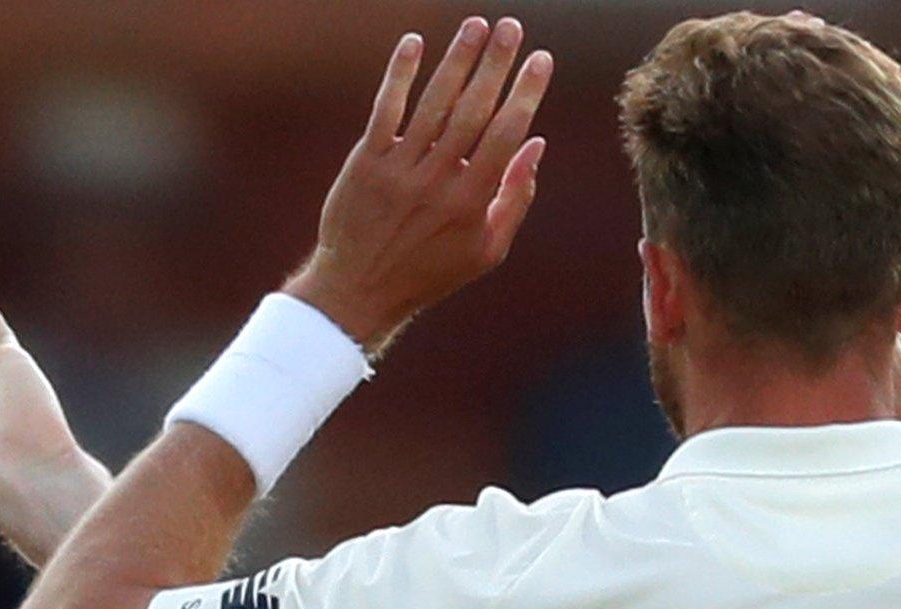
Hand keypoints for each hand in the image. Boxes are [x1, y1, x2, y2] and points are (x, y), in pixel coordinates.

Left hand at [287, 17, 552, 352]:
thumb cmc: (431, 272)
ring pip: (433, 103)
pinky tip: (414, 43)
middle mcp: (437, 180)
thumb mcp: (487, 250)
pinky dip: (400, 75)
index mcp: (472, 200)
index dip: (526, 92)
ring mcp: (399, 169)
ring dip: (456, 59)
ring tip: (475, 25)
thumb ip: (516, 197)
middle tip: (511, 27)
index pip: (506, 134)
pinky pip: (385, 110)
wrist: (359, 290)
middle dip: (496, 64)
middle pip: (473, 110)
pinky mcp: (365, 163)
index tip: (540, 59)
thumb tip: (537, 144)